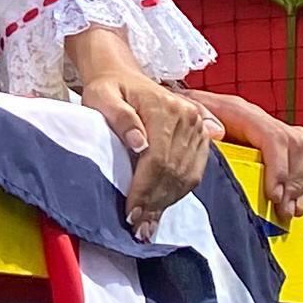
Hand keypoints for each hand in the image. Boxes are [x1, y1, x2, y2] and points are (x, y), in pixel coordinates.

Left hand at [66, 30, 214, 236]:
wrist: (123, 75)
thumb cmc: (108, 87)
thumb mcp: (101, 96)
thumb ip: (119, 117)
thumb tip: (139, 143)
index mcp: (164, 108)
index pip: (158, 158)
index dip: (144, 189)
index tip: (130, 212)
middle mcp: (187, 118)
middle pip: (173, 171)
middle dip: (154, 202)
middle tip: (137, 227)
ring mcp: (197, 127)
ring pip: (186, 176)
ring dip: (166, 203)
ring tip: (148, 226)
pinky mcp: (201, 136)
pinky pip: (194, 172)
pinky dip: (178, 194)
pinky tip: (162, 210)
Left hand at [199, 92, 302, 227]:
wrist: (186, 108)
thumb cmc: (186, 114)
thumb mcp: (187, 112)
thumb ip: (200, 120)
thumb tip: (217, 133)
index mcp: (241, 112)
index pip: (273, 137)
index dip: (278, 167)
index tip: (274, 195)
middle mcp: (261, 118)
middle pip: (294, 145)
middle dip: (293, 181)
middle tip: (284, 211)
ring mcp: (271, 126)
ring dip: (301, 182)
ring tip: (292, 210)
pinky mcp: (277, 139)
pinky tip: (298, 196)